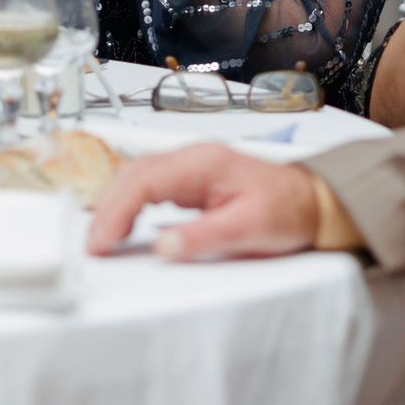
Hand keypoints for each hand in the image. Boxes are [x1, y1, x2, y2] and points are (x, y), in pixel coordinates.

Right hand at [85, 144, 323, 259]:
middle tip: (93, 247)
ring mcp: (190, 165)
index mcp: (204, 163)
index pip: (144, 180)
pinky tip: (123, 224)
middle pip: (132, 173)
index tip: (102, 242)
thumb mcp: (251, 229)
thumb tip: (162, 247)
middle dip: (106, 209)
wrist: (311, 201)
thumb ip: (205, 236)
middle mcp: (193, 157)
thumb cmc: (287, 211)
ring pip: (136, 175)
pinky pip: (148, 184)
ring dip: (113, 205)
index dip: (116, 211)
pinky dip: (128, 203)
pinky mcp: (191, 178)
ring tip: (101, 240)